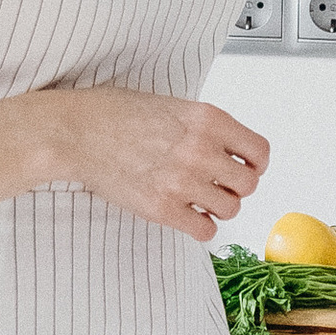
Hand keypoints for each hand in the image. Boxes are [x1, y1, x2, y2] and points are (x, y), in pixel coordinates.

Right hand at [47, 86, 269, 241]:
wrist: (75, 132)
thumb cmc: (114, 114)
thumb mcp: (171, 104)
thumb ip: (203, 126)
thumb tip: (227, 149)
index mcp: (207, 119)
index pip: (260, 151)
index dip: (256, 164)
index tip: (247, 168)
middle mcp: (200, 149)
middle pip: (248, 185)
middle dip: (236, 187)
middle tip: (219, 186)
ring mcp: (182, 180)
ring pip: (230, 209)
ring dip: (218, 207)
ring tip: (200, 200)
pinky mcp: (161, 207)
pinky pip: (204, 229)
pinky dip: (201, 226)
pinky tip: (188, 215)